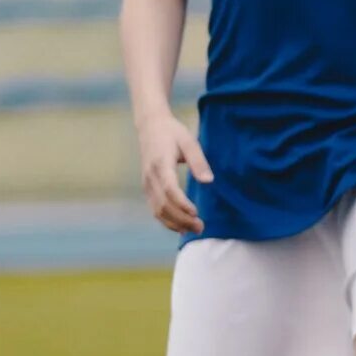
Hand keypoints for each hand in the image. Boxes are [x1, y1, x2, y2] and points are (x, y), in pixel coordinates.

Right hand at [136, 112, 210, 233]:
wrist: (150, 126)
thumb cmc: (173, 133)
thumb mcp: (189, 142)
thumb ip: (198, 161)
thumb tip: (208, 181)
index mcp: (161, 164)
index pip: (169, 189)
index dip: (182, 204)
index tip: (196, 213)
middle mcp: (150, 176)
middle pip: (163, 204)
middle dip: (181, 219)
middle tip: (201, 227)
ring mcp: (146, 183)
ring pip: (157, 210)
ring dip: (175, 223)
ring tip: (194, 229)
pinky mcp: (147, 187)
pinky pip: (154, 208)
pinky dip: (166, 220)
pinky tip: (180, 227)